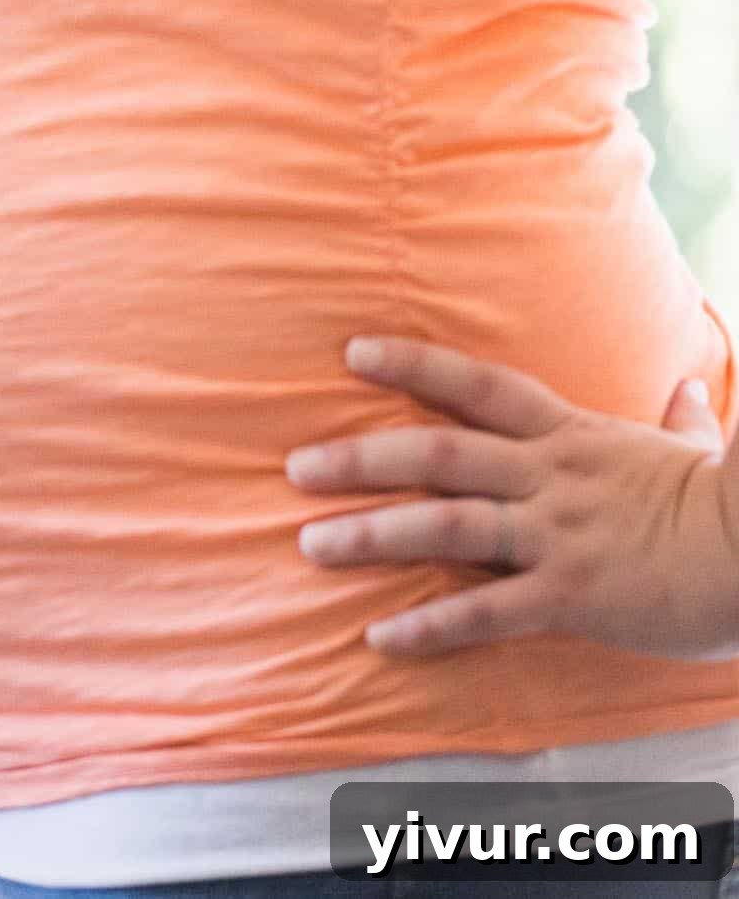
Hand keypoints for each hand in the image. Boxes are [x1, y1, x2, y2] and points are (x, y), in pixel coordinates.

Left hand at [284, 335, 738, 661]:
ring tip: (312, 544)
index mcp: (569, 435)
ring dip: (374, 533)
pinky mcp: (572, 594)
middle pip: (438, 452)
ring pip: (447, 523)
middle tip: (295, 468)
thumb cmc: (727, 505)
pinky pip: (487, 610)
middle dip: (361, 458)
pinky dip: (430, 624)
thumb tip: (690, 394)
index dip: (413, 364)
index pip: (477, 385)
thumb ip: (680, 420)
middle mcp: (550, 476)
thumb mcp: (693, 450)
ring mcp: (558, 533)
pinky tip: (380, 636)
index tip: (351, 353)